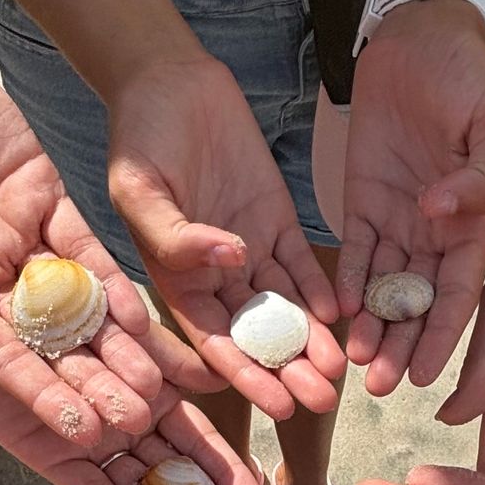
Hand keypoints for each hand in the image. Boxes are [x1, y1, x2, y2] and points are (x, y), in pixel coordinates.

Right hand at [0, 9, 216, 423]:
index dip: (33, 411)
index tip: (76, 444)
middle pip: (44, 355)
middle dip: (88, 394)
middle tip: (135, 433)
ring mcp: (15, 240)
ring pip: (74, 310)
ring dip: (112, 353)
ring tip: (154, 394)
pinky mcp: (42, 194)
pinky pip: (86, 249)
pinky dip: (113, 285)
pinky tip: (144, 321)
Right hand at [107, 56, 345, 418]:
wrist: (169, 81)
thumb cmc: (140, 137)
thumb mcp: (141, 188)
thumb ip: (176, 234)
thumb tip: (229, 261)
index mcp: (175, 279)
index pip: (215, 341)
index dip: (245, 374)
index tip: (277, 403)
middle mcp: (215, 275)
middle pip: (256, 334)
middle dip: (288, 368)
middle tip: (324, 399)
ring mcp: (249, 248)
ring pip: (286, 306)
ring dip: (312, 339)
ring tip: (341, 370)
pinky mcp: (277, 219)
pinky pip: (303, 263)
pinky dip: (321, 289)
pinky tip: (344, 314)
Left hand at [336, 0, 484, 393]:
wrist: (423, 39)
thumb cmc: (471, 77)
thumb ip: (481, 174)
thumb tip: (444, 213)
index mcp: (476, 221)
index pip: (462, 293)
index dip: (446, 336)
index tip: (427, 375)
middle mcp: (438, 232)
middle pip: (419, 303)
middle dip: (401, 346)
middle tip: (379, 385)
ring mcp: (399, 220)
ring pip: (385, 288)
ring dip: (371, 327)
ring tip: (353, 363)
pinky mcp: (362, 202)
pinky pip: (354, 253)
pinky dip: (346, 284)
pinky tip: (334, 315)